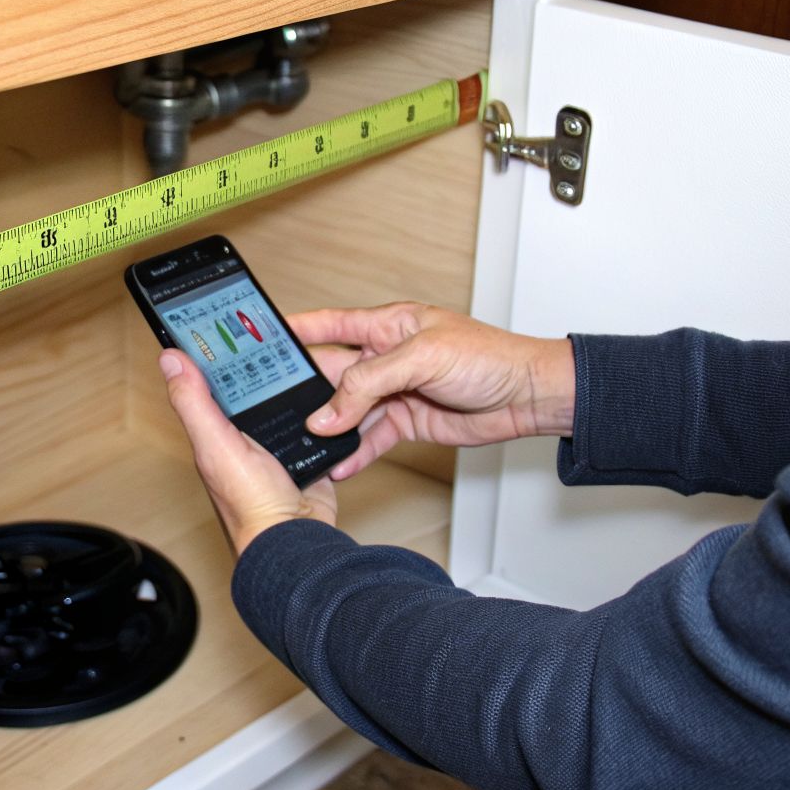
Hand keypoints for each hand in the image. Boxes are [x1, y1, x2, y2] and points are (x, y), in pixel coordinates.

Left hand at [159, 349, 337, 556]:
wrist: (297, 541)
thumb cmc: (251, 505)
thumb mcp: (216, 445)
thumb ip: (194, 402)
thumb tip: (170, 358)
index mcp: (214, 430)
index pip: (208, 380)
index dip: (212, 351)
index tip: (220, 319)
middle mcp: (240, 437)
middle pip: (250, 387)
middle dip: (262, 362)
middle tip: (273, 331)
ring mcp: (273, 446)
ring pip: (283, 402)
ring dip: (294, 385)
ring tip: (304, 355)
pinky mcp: (303, 455)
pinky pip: (312, 423)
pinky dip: (319, 410)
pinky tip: (325, 393)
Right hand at [290, 303, 574, 480]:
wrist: (527, 396)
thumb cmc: (487, 358)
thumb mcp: (422, 358)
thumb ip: (369, 383)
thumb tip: (328, 412)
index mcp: (386, 326)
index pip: (329, 324)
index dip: (296, 330)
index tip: (262, 338)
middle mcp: (385, 357)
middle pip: (331, 373)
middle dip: (305, 391)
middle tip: (273, 408)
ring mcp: (394, 391)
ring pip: (347, 411)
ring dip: (329, 429)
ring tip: (304, 446)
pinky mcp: (406, 421)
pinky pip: (370, 438)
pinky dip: (354, 453)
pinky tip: (339, 465)